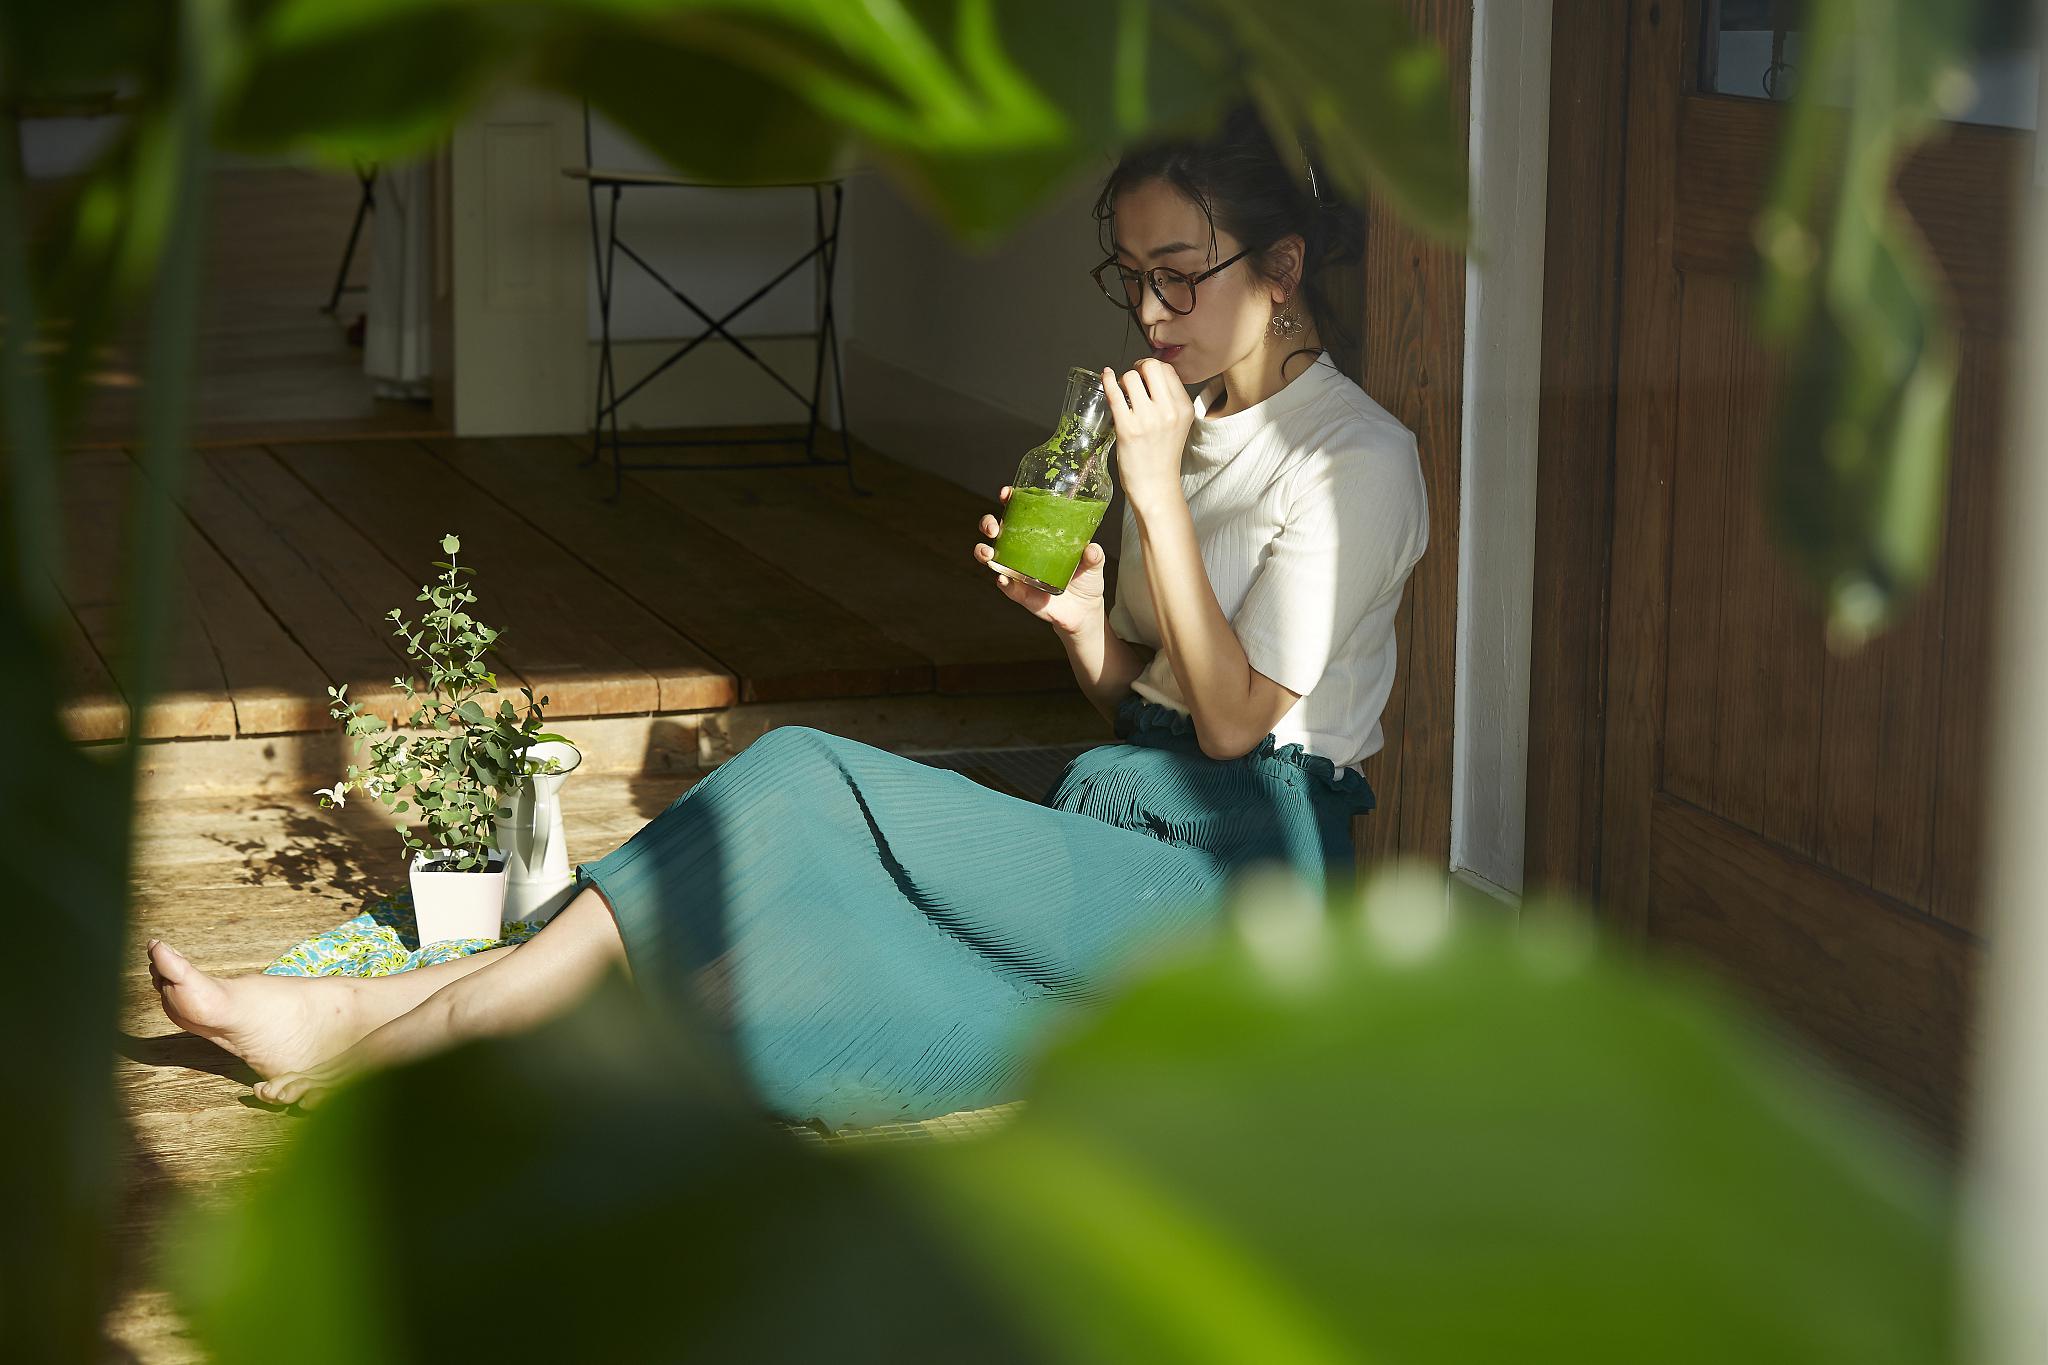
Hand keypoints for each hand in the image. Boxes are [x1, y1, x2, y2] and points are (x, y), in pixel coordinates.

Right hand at [974, 485, 1107, 636]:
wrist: (1083, 610)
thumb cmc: (1086, 578)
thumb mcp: (1094, 563)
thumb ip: (1094, 555)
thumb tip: (1091, 548)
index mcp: (1037, 534)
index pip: (1017, 512)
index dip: (1008, 500)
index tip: (1006, 494)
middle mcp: (1021, 549)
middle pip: (996, 531)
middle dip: (988, 524)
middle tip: (994, 527)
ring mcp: (1017, 570)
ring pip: (992, 557)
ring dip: (984, 552)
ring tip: (988, 553)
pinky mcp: (1019, 592)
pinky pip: (1006, 586)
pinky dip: (1002, 581)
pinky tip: (1002, 577)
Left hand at [1101, 359, 1192, 509]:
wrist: (1156, 487)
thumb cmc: (1162, 458)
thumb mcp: (1178, 425)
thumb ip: (1169, 402)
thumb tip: (1148, 377)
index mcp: (1184, 408)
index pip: (1168, 370)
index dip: (1153, 368)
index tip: (1144, 374)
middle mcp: (1168, 410)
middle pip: (1151, 367)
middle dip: (1138, 368)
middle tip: (1132, 378)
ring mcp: (1148, 419)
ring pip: (1131, 377)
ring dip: (1123, 380)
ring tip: (1123, 394)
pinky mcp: (1127, 428)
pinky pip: (1114, 394)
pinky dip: (1108, 380)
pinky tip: (1106, 376)